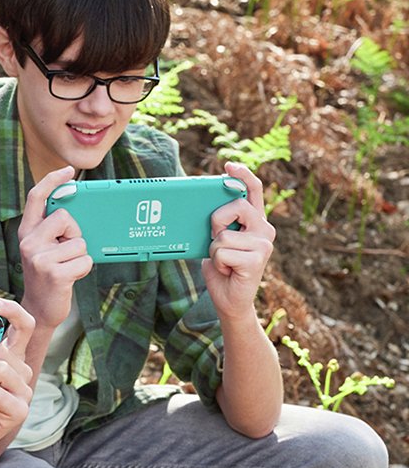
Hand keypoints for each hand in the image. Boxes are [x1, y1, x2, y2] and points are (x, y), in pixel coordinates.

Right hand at [18, 166, 92, 328]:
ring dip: (80, 256)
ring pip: (79, 242)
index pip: (37, 197)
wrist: (38, 310)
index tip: (68, 171)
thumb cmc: (47, 276)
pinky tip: (71, 278)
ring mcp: (40, 258)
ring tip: (66, 268)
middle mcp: (29, 242)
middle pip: (65, 217)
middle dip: (73, 233)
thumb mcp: (43, 249)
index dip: (52, 180)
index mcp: (26, 232)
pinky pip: (84, 260)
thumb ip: (52, 230)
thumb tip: (76, 209)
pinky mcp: (54, 273)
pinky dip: (83, 269)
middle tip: (64, 252)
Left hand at [202, 162, 275, 318]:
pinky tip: (227, 271)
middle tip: (216, 239)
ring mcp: (263, 244)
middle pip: (236, 206)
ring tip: (223, 262)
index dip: (243, 176)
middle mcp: (265, 230)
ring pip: (223, 234)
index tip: (229, 166)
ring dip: (214, 250)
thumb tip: (203, 206)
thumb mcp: (217, 241)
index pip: (254, 191)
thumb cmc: (222, 269)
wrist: (229, 301)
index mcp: (256, 222)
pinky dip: (217, 263)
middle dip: (217, 220)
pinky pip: (222, 252)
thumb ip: (219, 224)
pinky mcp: (257, 259)